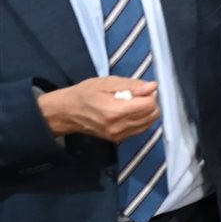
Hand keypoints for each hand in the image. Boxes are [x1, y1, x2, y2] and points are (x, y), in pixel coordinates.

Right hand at [36, 77, 159, 141]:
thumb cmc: (85, 94)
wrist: (67, 112)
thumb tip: (153, 86)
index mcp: (115, 111)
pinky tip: (130, 112)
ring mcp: (118, 135)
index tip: (142, 89)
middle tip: (138, 95)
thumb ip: (132, 85)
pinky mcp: (117, 139)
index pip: (149, 105)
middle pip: (152, 115)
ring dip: (147, 112)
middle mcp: (118, 127)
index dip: (150, 94)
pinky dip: (141, 120)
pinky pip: (140, 129)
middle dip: (150, 102)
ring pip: (148, 123)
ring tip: (133, 103)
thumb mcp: (107, 82)